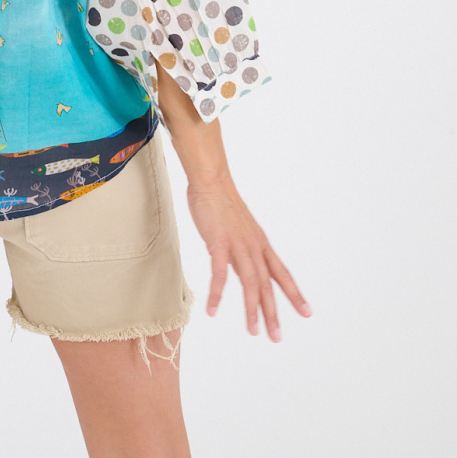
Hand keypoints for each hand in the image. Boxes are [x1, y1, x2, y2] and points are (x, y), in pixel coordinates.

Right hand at [186, 175, 311, 341]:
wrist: (212, 181)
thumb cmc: (222, 203)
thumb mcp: (240, 229)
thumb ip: (242, 249)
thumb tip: (240, 267)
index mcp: (260, 244)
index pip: (282, 273)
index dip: (294, 294)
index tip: (307, 313)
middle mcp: (254, 247)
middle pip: (267, 285)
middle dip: (273, 313)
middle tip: (276, 337)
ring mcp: (238, 245)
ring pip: (250, 283)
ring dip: (252, 310)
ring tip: (253, 331)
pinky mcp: (219, 243)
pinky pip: (220, 274)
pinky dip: (217, 294)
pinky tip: (212, 310)